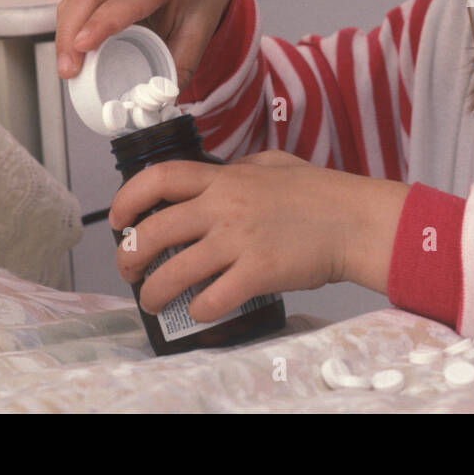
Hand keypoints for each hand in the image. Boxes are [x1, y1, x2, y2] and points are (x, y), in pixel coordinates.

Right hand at [55, 0, 231, 90]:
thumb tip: (158, 101)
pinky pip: (74, 5)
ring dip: (65, 35)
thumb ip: (180, 65)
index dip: (102, 21)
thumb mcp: (200, 32)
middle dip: (72, 33)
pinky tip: (72, 57)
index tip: (83, 45)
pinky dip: (68, 31)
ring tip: (69, 70)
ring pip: (74, 0)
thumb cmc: (197, 0)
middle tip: (70, 71)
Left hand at [111, 150, 363, 322]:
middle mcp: (224, 207)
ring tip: (153, 301)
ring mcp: (239, 241)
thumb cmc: (322, 194)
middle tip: (129, 269)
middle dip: (129, 256)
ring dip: (154, 292)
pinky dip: (198, 310)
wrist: (355, 221)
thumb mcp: (276, 163)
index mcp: (226, 179)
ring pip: (173, 272)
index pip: (159, 178)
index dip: (127, 199)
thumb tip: (220, 173)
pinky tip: (200, 311)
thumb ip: (241, 167)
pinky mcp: (257, 272)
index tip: (118, 219)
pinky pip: (211, 299)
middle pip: (154, 232)